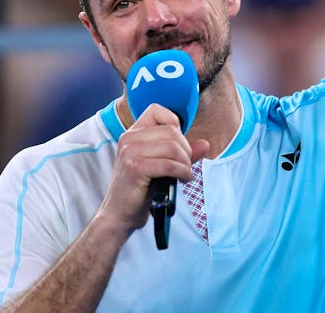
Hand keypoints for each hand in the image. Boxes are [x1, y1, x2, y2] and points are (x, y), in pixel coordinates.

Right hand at [96, 103, 209, 232]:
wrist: (120, 214)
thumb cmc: (140, 190)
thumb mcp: (162, 166)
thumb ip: (182, 153)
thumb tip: (205, 144)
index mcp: (133, 134)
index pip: (157, 110)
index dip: (174, 124)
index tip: (178, 145)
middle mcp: (129, 138)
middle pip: (172, 131)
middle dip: (186, 150)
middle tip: (185, 165)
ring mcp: (130, 152)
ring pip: (173, 147)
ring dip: (185, 163)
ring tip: (184, 174)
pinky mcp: (136, 168)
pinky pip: (170, 164)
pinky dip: (183, 172)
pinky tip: (183, 180)